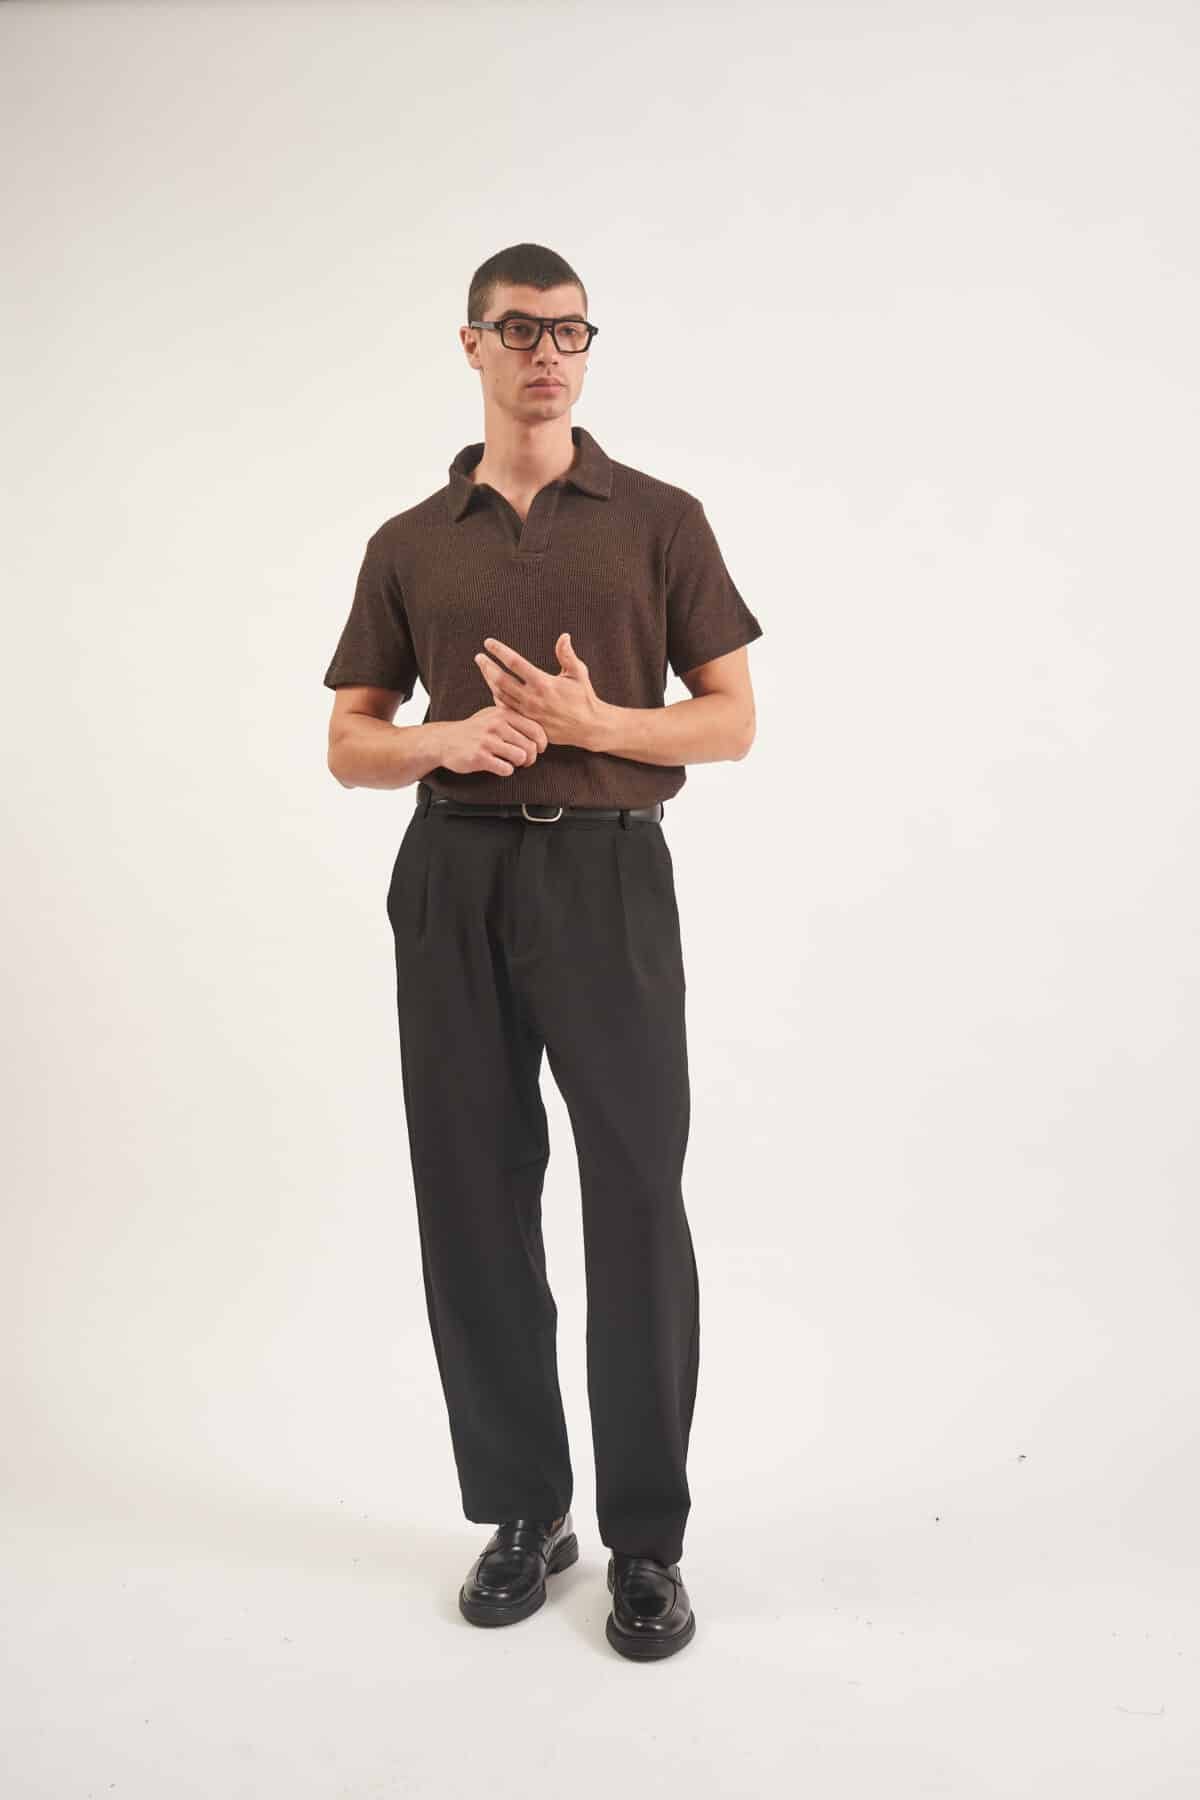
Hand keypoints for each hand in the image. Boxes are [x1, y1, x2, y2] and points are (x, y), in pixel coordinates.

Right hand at [438, 704, 547, 776]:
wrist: (444, 740)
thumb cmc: (473, 730)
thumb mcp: (493, 715)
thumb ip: (514, 718)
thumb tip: (541, 728)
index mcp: (503, 714)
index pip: (536, 729)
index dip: (542, 743)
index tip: (539, 749)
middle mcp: (496, 725)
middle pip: (530, 746)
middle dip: (531, 757)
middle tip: (525, 761)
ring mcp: (487, 741)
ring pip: (521, 757)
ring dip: (519, 764)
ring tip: (511, 762)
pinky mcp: (479, 757)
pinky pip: (506, 769)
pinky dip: (506, 771)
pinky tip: (499, 767)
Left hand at [473, 633, 605, 749]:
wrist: (588, 727)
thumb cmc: (584, 697)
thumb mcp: (579, 673)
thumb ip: (567, 655)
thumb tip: (564, 636)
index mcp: (544, 683)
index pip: (514, 663)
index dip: (499, 651)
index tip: (488, 643)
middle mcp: (533, 698)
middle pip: (501, 680)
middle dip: (487, 666)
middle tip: (479, 657)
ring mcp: (528, 712)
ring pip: (500, 695)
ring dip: (489, 681)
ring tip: (483, 669)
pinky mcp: (528, 723)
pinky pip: (506, 709)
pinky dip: (497, 697)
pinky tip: (494, 688)